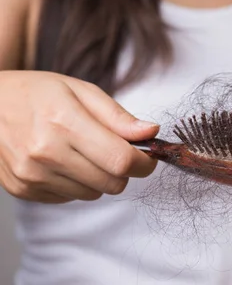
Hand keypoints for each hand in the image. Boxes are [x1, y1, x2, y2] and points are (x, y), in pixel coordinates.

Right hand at [0, 71, 158, 202]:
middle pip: (112, 183)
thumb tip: (151, 132)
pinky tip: (64, 161)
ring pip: (93, 194)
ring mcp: (32, 175)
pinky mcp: (24, 189)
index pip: (120, 159)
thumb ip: (117, 116)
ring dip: (100, 177)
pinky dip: (77, 183)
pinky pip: (70, 198)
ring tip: (85, 152)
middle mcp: (46, 153)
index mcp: (64, 123)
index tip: (149, 156)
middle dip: (125, 170)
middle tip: (117, 151)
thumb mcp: (81, 90)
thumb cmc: (37, 93)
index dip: (144, 162)